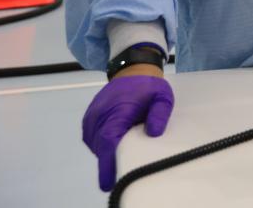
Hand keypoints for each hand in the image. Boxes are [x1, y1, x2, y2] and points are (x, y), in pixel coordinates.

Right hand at [82, 75, 173, 191]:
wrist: (133, 70)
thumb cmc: (150, 86)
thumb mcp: (163, 97)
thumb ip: (160, 114)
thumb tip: (153, 133)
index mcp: (119, 110)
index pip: (109, 140)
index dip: (108, 162)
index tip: (108, 182)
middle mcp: (100, 114)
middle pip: (101, 146)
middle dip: (110, 162)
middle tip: (124, 170)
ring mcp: (92, 116)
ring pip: (95, 144)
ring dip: (106, 152)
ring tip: (123, 151)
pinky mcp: (89, 118)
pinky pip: (92, 138)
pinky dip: (101, 144)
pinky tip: (115, 143)